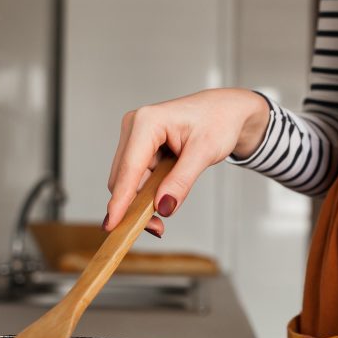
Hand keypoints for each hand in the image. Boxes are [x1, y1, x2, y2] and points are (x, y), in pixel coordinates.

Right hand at [105, 89, 269, 235]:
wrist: (226, 110)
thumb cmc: (218, 121)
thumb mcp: (204, 153)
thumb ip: (181, 181)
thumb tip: (163, 207)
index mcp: (147, 122)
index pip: (129, 169)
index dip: (121, 200)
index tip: (112, 224)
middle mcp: (134, 126)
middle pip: (123, 178)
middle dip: (136, 206)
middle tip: (158, 227)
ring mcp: (135, 137)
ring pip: (129, 181)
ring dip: (143, 200)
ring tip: (166, 212)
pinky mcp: (139, 147)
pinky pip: (136, 178)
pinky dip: (147, 193)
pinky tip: (163, 198)